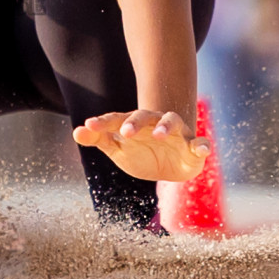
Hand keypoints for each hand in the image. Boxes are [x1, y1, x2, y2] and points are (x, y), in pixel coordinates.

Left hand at [73, 109, 209, 181]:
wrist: (171, 162)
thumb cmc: (140, 151)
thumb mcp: (118, 149)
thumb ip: (99, 140)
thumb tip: (76, 132)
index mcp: (134, 125)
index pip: (116, 119)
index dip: (103, 123)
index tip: (89, 126)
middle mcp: (154, 124)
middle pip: (144, 116)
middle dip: (134, 122)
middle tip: (125, 132)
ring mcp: (175, 134)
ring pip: (172, 122)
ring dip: (165, 126)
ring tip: (158, 134)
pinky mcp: (193, 147)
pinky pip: (201, 143)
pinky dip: (202, 145)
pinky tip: (202, 149)